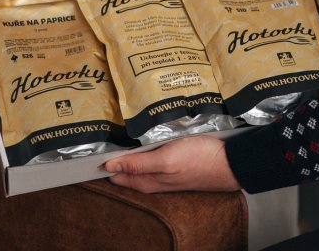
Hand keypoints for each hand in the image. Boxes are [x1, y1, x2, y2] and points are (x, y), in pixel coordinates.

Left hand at [104, 136, 239, 192]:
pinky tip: (143, 142)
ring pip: (139, 165)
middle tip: (98, 139)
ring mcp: (165, 173)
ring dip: (127, 155)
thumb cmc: (199, 159)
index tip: (88, 150)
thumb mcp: (165, 159)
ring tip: (114, 138)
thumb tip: (109, 168)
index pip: (116, 174)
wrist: (229, 163)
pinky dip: (142, 153)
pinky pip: (152, 160)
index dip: (103, 163)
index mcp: (147, 179)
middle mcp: (154, 179)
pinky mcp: (175, 165)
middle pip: (126, 171)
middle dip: (112, 159)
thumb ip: (138, 164)